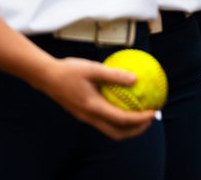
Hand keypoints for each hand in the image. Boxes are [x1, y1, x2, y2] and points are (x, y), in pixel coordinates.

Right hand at [37, 58, 156, 139]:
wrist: (46, 77)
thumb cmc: (69, 70)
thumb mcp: (93, 68)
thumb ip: (114, 74)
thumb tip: (136, 78)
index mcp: (93, 108)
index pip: (121, 119)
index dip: (140, 119)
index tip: (154, 112)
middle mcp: (89, 117)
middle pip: (117, 132)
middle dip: (136, 129)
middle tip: (150, 118)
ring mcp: (85, 117)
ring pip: (110, 129)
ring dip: (127, 126)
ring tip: (141, 113)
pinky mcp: (83, 113)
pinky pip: (104, 120)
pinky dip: (118, 117)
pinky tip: (125, 103)